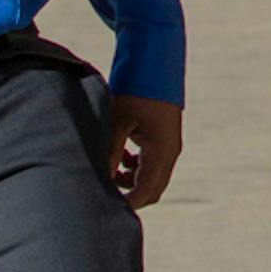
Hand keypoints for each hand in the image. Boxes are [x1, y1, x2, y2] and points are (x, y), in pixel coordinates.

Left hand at [108, 95, 182, 209]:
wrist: (155, 65)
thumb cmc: (136, 91)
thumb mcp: (118, 121)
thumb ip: (110, 153)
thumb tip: (100, 179)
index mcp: (161, 151)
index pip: (145, 192)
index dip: (126, 205)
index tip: (104, 207)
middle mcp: (169, 153)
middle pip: (152, 191)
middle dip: (129, 196)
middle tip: (104, 192)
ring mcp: (169, 146)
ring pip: (152, 179)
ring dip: (132, 182)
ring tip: (111, 169)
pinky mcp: (164, 140)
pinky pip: (153, 166)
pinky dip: (137, 169)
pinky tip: (121, 156)